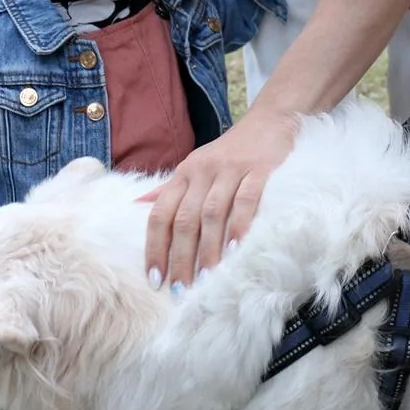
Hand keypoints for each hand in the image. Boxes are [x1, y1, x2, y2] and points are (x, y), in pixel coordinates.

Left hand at [141, 107, 299, 290]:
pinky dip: (239, 227)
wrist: (271, 120)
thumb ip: (169, 188)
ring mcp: (230, 170)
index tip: (154, 278)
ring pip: (211, 214)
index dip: (155, 247)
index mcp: (184, 174)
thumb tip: (137, 204)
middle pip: (184, 220)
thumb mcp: (196, 165)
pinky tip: (235, 251)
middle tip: (181, 289)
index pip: (160, 214)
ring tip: (207, 281)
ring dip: (207, 250)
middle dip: (180, 258)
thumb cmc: (231, 151)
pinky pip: (245, 201)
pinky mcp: (259, 170)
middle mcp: (202, 171)